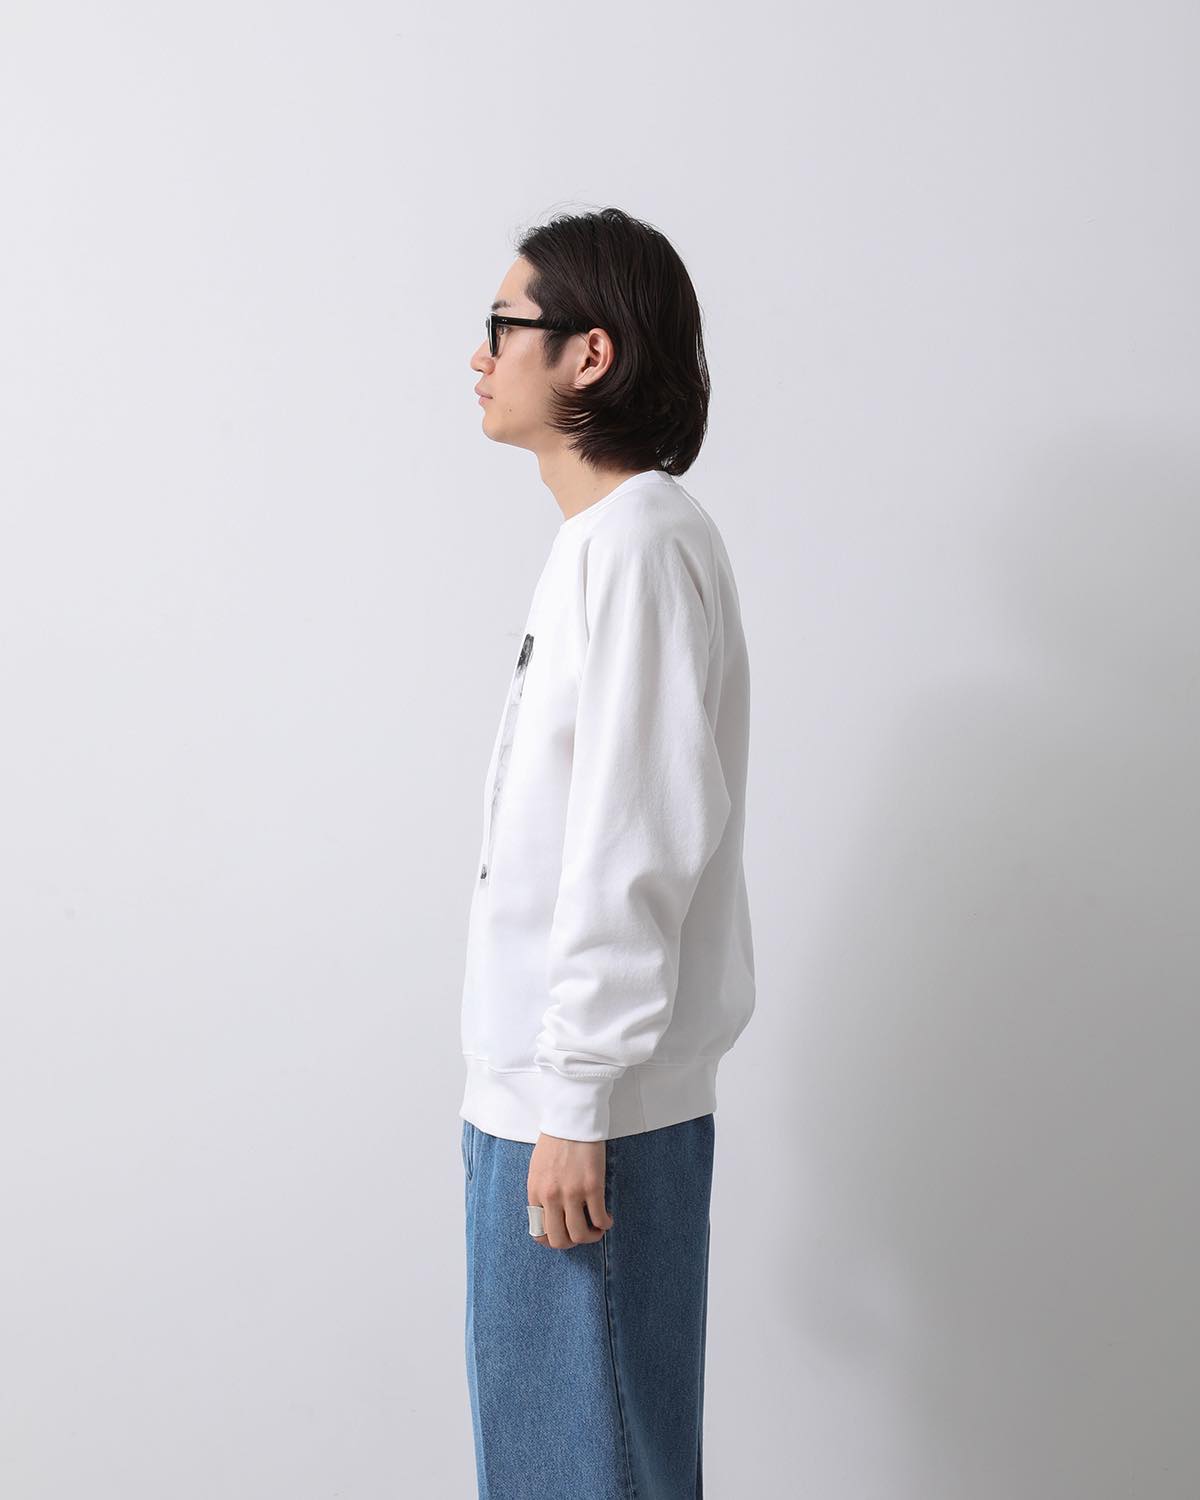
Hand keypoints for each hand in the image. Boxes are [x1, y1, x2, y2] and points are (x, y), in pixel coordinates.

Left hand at [527, 1132, 613, 1249]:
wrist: (571, 1119)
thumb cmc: (554, 1141)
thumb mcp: (537, 1170)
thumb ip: (541, 1193)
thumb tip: (549, 1215)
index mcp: (535, 1192)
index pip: (539, 1232)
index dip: (552, 1240)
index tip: (563, 1235)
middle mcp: (551, 1197)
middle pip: (559, 1239)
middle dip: (571, 1243)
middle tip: (581, 1233)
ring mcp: (572, 1193)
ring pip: (579, 1234)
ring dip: (590, 1237)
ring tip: (596, 1228)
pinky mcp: (592, 1186)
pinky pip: (600, 1218)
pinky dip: (605, 1224)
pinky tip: (607, 1219)